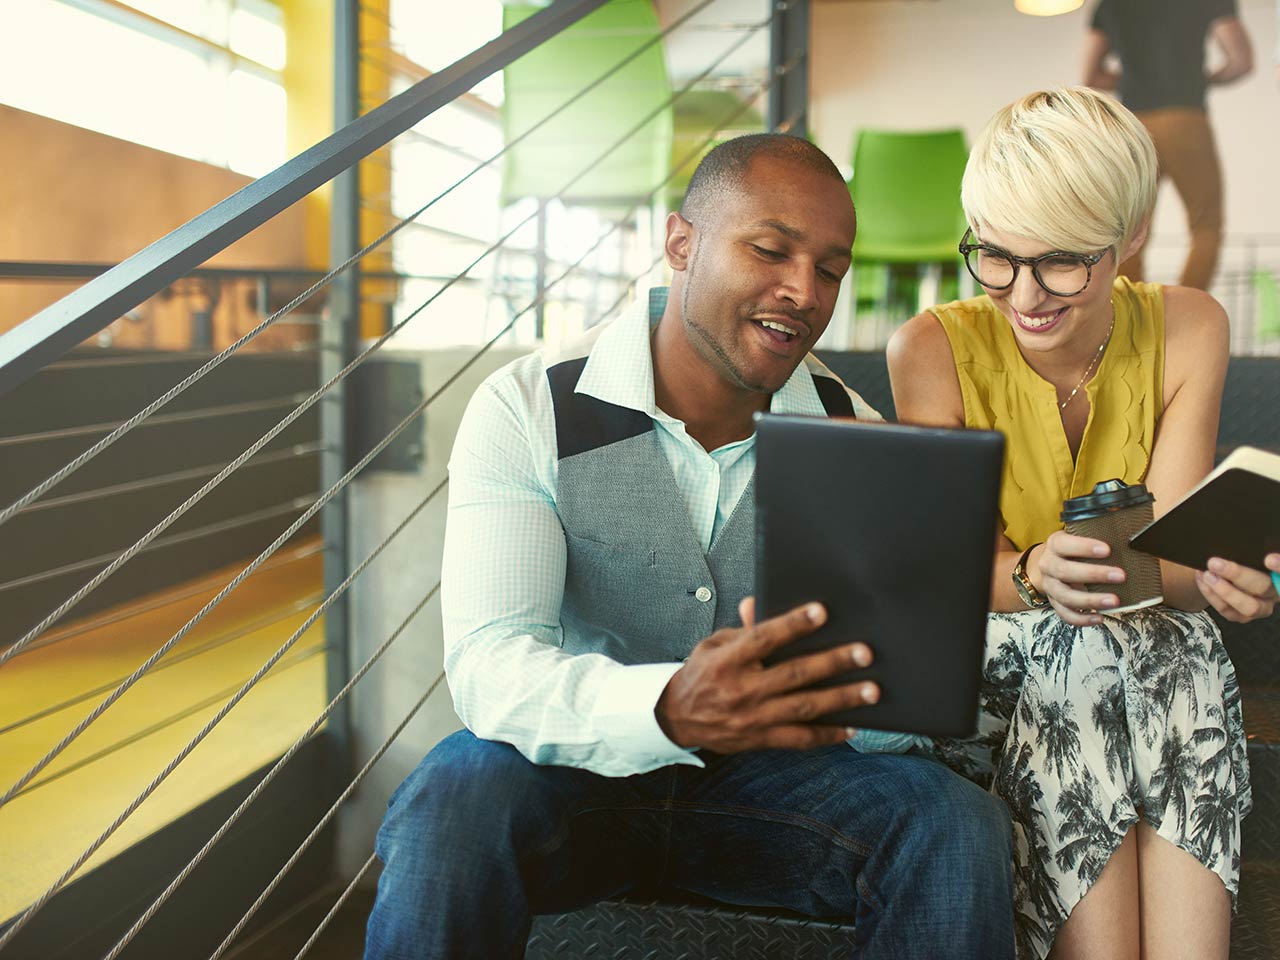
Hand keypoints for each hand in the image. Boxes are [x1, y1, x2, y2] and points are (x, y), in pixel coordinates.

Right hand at [654, 597, 877, 752]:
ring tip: (871, 690)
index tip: (821, 612)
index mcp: (728, 661)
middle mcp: (742, 689)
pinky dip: (828, 735)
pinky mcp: (761, 739)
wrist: (677, 718)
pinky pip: (800, 739)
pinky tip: (853, 727)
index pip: (763, 638)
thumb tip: (758, 604)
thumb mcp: (713, 644)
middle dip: (832, 662)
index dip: (792, 625)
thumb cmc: (702, 674)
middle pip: (794, 674)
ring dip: (841, 699)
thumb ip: (743, 629)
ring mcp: (753, 717)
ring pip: (804, 707)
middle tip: (864, 653)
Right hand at [1035, 531, 1124, 626]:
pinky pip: (1065, 614)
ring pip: (1065, 596)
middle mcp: (1048, 565)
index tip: (1107, 550)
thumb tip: (1138, 535)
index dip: (1084, 547)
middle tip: (1121, 575)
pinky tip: (1100, 618)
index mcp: (1055, 544)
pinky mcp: (1055, 603)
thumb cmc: (1076, 549)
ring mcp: (1050, 586)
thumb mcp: (1081, 535)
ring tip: (1115, 601)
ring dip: (1091, 600)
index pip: (1064, 544)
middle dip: (1094, 574)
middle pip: (1065, 571)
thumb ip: (1103, 534)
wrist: (1053, 562)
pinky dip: (1082, 619)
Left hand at [1195, 554, 1279, 622]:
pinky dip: (1212, 595)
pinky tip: (1202, 579)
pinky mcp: (1243, 616)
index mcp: (1278, 574)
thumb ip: (1252, 550)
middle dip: (1237, 575)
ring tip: (1208, 575)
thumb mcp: (1248, 552)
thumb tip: (1241, 537)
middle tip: (1215, 563)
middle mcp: (1274, 592)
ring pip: (1249, 606)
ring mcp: (1261, 607)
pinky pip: (1229, 611)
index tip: (1269, 559)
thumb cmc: (1240, 558)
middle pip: (1264, 586)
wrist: (1224, 571)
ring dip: (1224, 591)